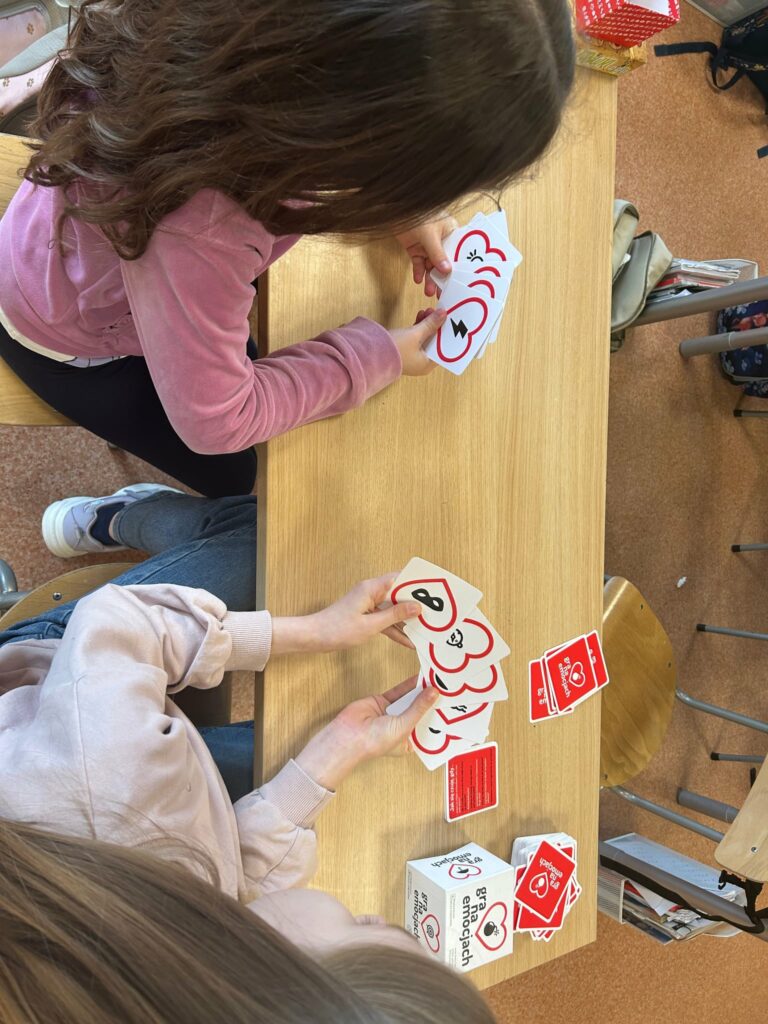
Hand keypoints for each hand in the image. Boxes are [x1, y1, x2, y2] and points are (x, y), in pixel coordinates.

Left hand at [270, 576, 420, 655]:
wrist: (313, 637)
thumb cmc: (337, 630)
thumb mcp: (370, 625)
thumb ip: (395, 615)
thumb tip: (417, 607)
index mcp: (372, 588)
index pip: (400, 579)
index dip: (418, 583)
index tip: (434, 591)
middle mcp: (371, 592)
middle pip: (399, 594)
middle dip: (416, 603)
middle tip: (434, 613)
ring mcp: (368, 603)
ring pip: (393, 608)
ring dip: (406, 619)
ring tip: (425, 628)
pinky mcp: (365, 615)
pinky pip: (384, 619)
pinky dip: (394, 628)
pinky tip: (407, 641)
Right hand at [295, 677, 439, 789]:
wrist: (347, 735)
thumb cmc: (374, 742)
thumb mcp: (403, 726)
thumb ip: (419, 708)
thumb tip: (434, 693)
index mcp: (410, 742)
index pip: (430, 728)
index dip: (441, 717)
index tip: (455, 706)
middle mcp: (403, 728)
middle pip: (423, 711)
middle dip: (434, 701)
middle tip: (450, 689)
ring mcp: (393, 714)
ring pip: (412, 699)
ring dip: (423, 690)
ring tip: (438, 680)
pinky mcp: (384, 702)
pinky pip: (400, 692)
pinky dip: (409, 684)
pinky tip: (420, 677)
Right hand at [390, 308, 445, 376]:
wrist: (369, 354)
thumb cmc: (394, 349)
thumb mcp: (415, 334)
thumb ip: (430, 324)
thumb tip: (443, 314)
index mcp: (427, 364)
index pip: (444, 349)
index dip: (448, 334)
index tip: (451, 321)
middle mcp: (421, 362)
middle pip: (435, 342)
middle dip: (437, 326)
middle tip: (440, 312)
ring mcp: (412, 356)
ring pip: (425, 338)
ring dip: (428, 324)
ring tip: (429, 310)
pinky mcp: (405, 349)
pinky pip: (416, 338)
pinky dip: (419, 327)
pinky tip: (421, 315)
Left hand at [395, 213, 458, 296]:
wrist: (394, 210)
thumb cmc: (417, 214)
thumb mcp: (429, 235)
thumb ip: (437, 254)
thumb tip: (447, 270)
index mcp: (451, 233)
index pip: (458, 254)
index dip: (459, 269)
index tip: (459, 284)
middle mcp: (442, 240)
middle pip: (444, 263)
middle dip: (442, 278)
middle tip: (442, 294)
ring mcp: (428, 245)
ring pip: (431, 266)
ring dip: (430, 278)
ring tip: (429, 291)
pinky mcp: (416, 248)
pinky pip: (418, 263)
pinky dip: (418, 272)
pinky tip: (418, 280)